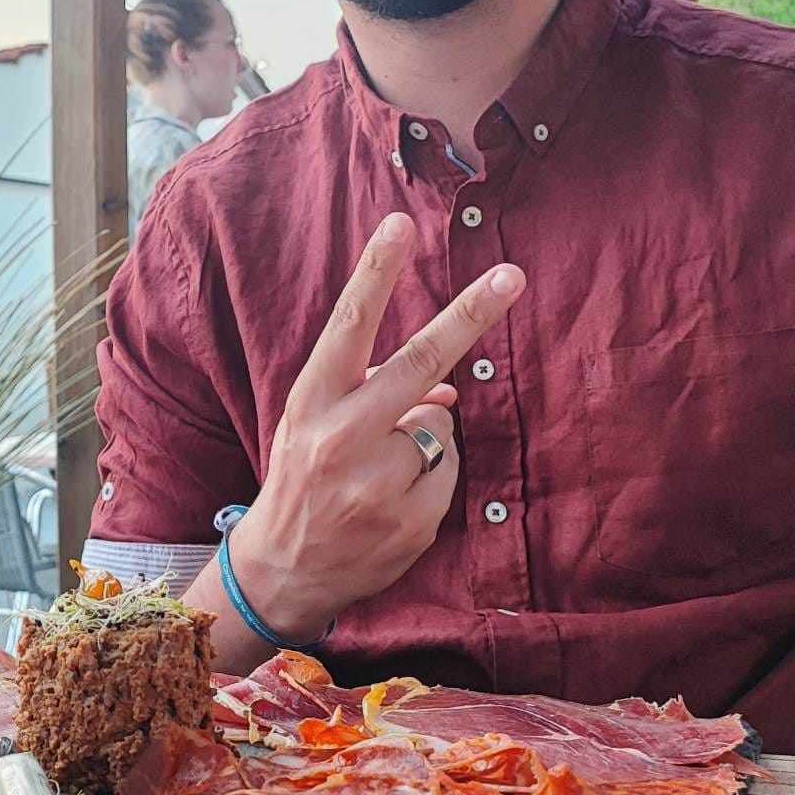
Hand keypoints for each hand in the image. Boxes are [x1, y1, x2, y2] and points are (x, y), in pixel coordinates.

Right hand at [230, 212, 524, 639]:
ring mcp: (375, 483)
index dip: (376, 273)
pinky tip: (392, 503)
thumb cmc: (303, 477)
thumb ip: (369, 392)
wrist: (282, 570)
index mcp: (310, 402)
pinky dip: (431, 481)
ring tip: (376, 475)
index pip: (349, 326)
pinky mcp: (409, 521)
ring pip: (438, 428)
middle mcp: (339, 438)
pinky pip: (447, 474)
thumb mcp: (314, 424)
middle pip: (418, 363)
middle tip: (512, 275)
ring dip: (422, 442)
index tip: (400, 224)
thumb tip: (446, 388)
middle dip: (469, 315)